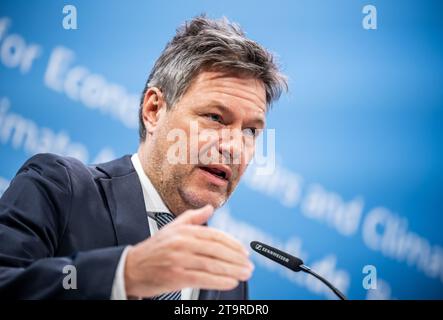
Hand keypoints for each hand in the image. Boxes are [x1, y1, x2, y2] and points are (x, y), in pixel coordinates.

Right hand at [124, 204, 253, 297]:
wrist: (130, 268)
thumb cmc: (153, 249)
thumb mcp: (172, 228)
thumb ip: (192, 217)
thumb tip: (210, 208)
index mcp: (184, 231)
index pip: (214, 235)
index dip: (232, 243)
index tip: (244, 251)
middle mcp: (182, 243)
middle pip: (216, 250)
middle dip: (236, 259)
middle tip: (249, 265)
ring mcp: (179, 260)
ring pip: (212, 264)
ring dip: (232, 270)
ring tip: (244, 274)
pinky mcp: (176, 276)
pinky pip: (203, 278)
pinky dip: (219, 281)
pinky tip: (230, 282)